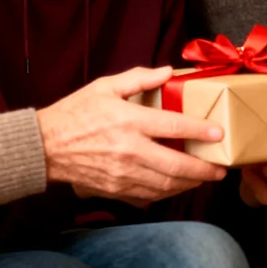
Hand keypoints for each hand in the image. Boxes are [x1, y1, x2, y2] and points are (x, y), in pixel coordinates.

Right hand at [38, 66, 227, 202]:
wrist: (45, 147)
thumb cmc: (75, 113)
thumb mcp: (105, 87)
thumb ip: (139, 78)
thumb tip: (169, 71)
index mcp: (129, 121)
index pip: (174, 127)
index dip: (200, 131)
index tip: (219, 134)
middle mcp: (130, 151)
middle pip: (177, 165)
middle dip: (204, 169)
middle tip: (221, 169)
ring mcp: (123, 174)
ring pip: (166, 185)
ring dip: (190, 183)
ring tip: (204, 178)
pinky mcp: (116, 189)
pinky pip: (149, 196)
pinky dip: (168, 193)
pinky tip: (177, 186)